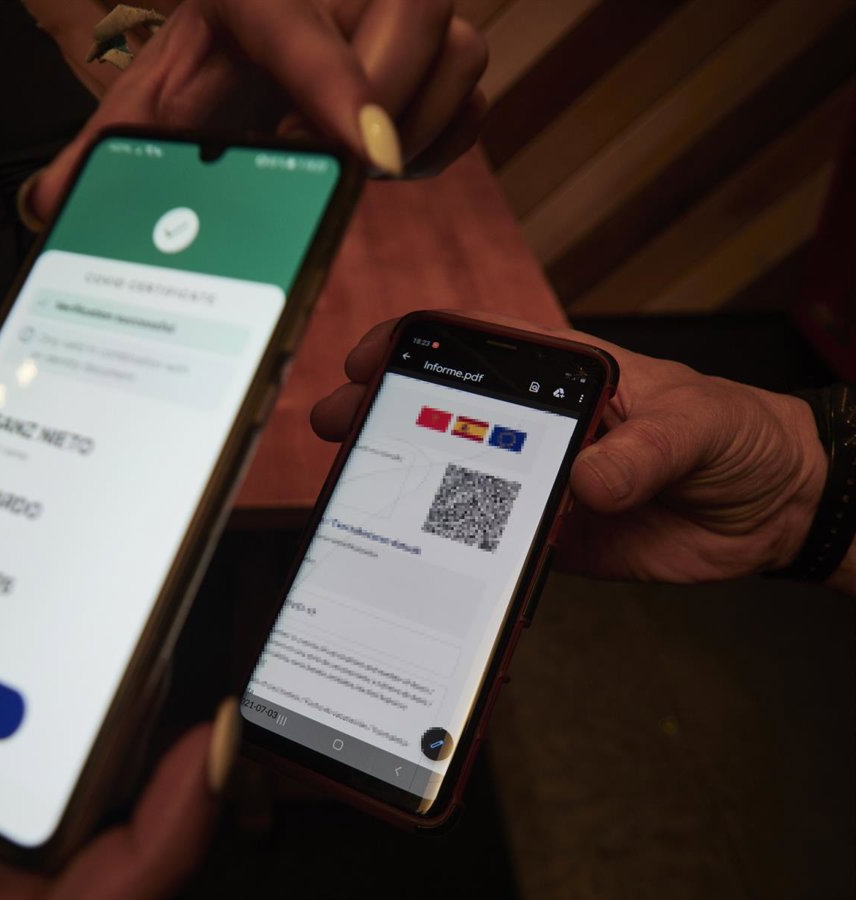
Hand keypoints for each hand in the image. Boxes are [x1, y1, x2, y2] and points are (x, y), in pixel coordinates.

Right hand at [0, 432, 235, 896]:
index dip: (160, 846)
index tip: (209, 744)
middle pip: (95, 830)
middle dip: (162, 743)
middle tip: (184, 631)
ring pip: (64, 751)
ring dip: (103, 664)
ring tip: (119, 568)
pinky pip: (12, 691)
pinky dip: (31, 619)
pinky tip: (18, 536)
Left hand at [22, 0, 487, 222]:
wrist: (246, 29)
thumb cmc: (203, 62)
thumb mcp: (152, 98)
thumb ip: (107, 150)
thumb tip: (46, 208)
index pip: (301, 20)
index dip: (337, 85)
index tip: (359, 156)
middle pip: (418, 8)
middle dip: (388, 101)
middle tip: (336, 162)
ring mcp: (392, 14)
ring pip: (459, 51)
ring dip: (414, 126)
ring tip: (350, 162)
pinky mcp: (431, 52)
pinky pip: (471, 93)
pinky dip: (438, 141)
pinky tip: (383, 163)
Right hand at [311, 313, 833, 585]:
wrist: (772, 512)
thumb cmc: (736, 435)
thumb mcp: (695, 424)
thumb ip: (643, 450)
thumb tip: (587, 482)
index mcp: (563, 377)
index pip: (475, 345)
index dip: (415, 345)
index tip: (370, 358)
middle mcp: (538, 427)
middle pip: (444, 414)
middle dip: (382, 411)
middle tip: (338, 423)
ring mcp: (538, 483)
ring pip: (456, 479)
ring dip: (404, 483)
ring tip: (354, 489)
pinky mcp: (551, 539)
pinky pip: (493, 545)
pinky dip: (454, 553)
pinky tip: (414, 555)